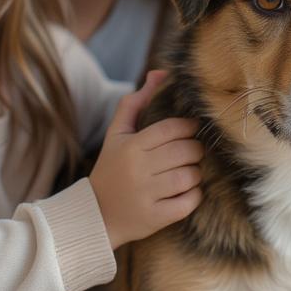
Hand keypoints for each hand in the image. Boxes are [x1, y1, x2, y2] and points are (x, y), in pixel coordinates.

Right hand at [89, 69, 202, 248]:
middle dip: (195, 149)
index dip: (188, 126)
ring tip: (187, 170)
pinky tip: (186, 190)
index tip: (191, 129)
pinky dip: (194, 195)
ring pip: (190, 175)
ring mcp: (147, 195)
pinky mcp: (155, 218)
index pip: (172, 128)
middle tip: (190, 151)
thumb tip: (160, 72)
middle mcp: (138, 169)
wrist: (94, 215)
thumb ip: (137, 101)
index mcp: (131, 146)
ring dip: (195, 172)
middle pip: (186, 150)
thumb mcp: (117, 133)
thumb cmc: (111, 167)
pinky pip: (189, 201)